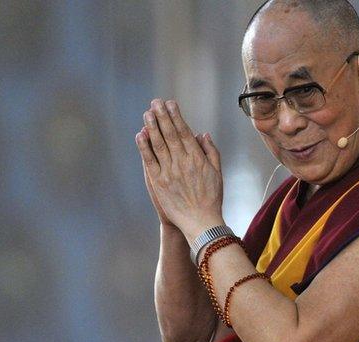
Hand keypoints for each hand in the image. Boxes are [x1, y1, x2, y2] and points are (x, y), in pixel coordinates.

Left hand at [135, 99, 223, 241]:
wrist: (200, 222)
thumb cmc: (211, 198)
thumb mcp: (217, 173)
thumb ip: (210, 151)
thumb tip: (202, 133)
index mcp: (197, 158)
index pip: (184, 132)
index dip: (176, 116)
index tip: (170, 104)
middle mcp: (182, 162)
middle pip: (170, 134)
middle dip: (162, 116)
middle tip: (156, 102)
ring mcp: (169, 172)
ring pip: (158, 144)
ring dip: (152, 127)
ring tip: (147, 113)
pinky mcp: (158, 182)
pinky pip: (149, 160)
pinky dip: (144, 146)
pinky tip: (140, 134)